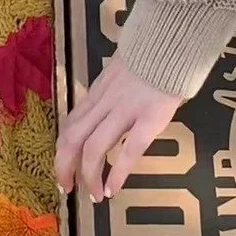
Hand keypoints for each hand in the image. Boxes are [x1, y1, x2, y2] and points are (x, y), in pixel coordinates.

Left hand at [55, 53, 179, 200]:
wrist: (173, 40)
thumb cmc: (152, 55)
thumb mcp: (121, 70)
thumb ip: (112, 91)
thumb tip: (109, 109)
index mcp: (98, 92)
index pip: (70, 125)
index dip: (62, 150)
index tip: (63, 169)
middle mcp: (104, 103)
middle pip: (72, 139)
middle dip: (65, 168)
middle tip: (67, 188)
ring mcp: (125, 110)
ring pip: (94, 148)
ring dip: (89, 176)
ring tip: (94, 195)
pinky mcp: (149, 118)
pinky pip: (128, 150)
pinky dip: (118, 174)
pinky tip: (114, 189)